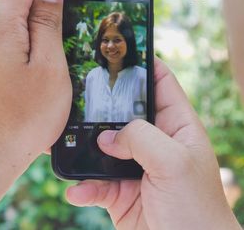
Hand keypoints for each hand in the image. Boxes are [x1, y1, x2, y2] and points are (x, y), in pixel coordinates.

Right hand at [66, 57, 240, 229]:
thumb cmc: (196, 210)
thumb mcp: (174, 163)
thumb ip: (140, 138)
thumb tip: (106, 136)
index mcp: (175, 126)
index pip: (160, 82)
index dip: (143, 63)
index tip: (118, 50)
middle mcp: (152, 142)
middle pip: (122, 110)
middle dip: (100, 103)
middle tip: (75, 91)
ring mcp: (132, 166)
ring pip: (101, 146)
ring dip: (83, 146)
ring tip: (63, 141)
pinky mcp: (117, 191)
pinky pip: (93, 182)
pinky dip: (82, 186)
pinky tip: (76, 190)